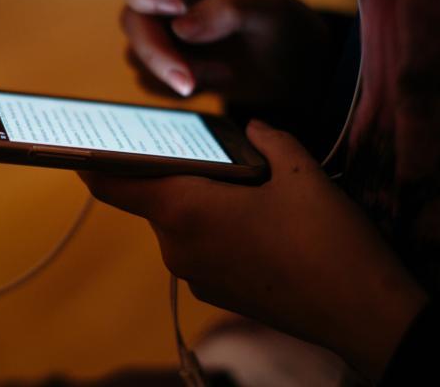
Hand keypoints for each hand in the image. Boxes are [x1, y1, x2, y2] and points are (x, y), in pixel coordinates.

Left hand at [79, 120, 426, 379]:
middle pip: (156, 199)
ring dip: (201, 204)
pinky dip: (214, 231)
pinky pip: (198, 248)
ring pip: (181, 223)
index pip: (113, 184)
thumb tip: (253, 128)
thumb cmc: (325, 237)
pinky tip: (257, 227)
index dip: (92, 164)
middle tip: (213, 157)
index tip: (80, 149)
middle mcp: (176, 245)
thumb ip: (266, 138)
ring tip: (249, 194)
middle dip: (178, 176)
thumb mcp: (299, 170)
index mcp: (183, 208)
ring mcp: (193, 274)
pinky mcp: (212, 292)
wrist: (360, 311)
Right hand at [111, 0, 336, 111]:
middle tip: (188, 79)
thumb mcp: (273, 10)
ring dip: (173, 71)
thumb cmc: (286, 28)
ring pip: (134, 53)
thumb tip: (181, 27)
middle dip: (156, 52)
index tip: (175, 8)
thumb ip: (231, 9)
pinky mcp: (164, 66)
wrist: (295, 71)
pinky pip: (148, 82)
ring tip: (222, 71)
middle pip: (130, 19)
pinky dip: (177, 89)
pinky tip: (213, 80)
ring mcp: (162, 32)